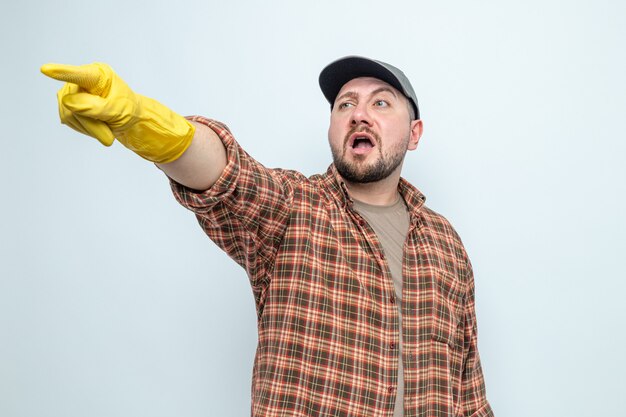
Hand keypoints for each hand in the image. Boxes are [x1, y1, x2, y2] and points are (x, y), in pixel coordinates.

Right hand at [41, 62, 194, 162]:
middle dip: (92, 124)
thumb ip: (96, 107)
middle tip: (109, 136)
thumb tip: (67, 102)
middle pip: (73, 105)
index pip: (79, 75)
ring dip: (90, 128)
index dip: (62, 72)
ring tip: (105, 126)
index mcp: (97, 75)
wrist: (127, 118)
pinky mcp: (66, 106)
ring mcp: (70, 93)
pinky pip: (69, 122)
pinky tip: (96, 125)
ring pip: (69, 115)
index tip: (45, 70)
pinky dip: (86, 130)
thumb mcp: (119, 110)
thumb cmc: (127, 109)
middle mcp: (80, 80)